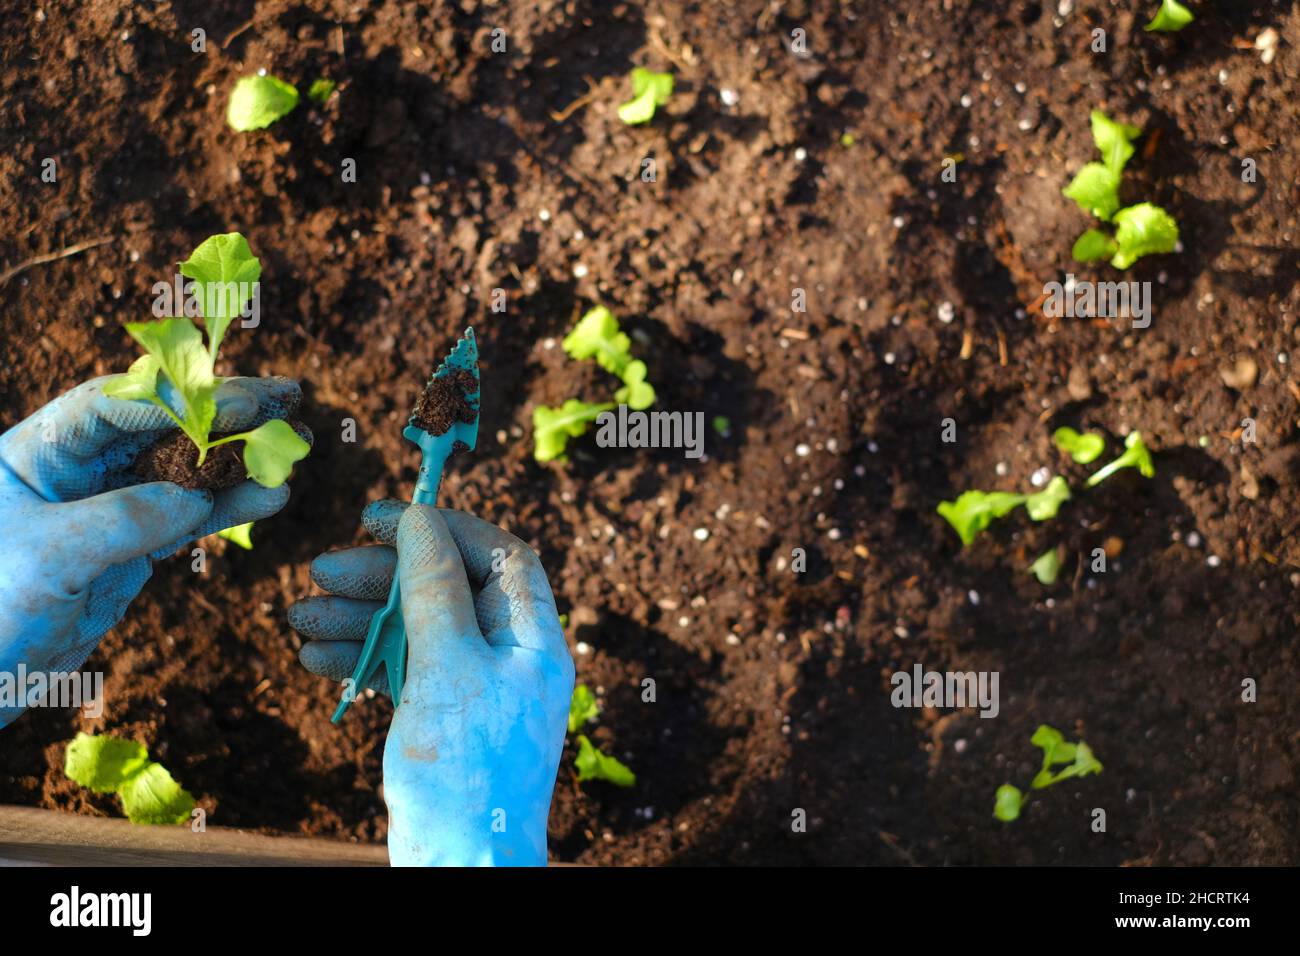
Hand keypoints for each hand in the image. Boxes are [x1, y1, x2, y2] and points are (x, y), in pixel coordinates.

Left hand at [0, 375, 305, 727]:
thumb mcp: (50, 559)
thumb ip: (124, 520)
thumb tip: (196, 498)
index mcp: (39, 453)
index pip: (113, 406)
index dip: (178, 398)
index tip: (237, 402)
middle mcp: (76, 471)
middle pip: (160, 427)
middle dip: (224, 412)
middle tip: (288, 397)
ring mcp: (107, 510)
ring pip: (185, 471)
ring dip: (240, 459)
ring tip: (296, 446)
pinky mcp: (130, 550)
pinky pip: (190, 519)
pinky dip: (231, 507)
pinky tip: (271, 497)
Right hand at [289, 501, 574, 865]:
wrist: (459, 866)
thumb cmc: (464, 765)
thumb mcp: (447, 664)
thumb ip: (434, 589)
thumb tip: (422, 518)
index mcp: (533, 638)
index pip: (499, 555)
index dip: (444, 527)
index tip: (384, 517)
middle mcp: (510, 657)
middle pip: (448, 588)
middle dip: (385, 576)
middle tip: (323, 568)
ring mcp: (475, 689)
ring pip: (418, 629)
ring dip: (360, 617)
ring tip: (301, 614)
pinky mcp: (443, 717)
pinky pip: (404, 669)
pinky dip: (362, 659)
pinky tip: (314, 655)